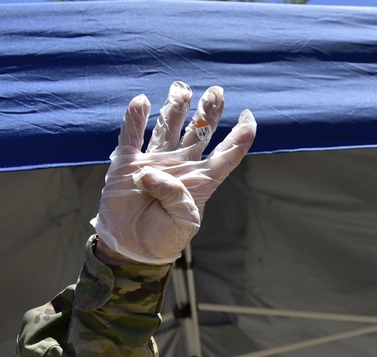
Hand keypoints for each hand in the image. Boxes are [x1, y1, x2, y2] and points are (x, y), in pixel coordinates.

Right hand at [92, 81, 256, 264]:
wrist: (131, 247)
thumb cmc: (163, 238)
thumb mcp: (183, 222)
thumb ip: (175, 196)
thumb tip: (151, 171)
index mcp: (200, 182)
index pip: (225, 155)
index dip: (239, 137)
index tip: (249, 117)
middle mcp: (180, 167)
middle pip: (198, 133)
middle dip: (208, 112)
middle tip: (217, 91)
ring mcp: (154, 162)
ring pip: (168, 128)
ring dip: (176, 109)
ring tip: (183, 89)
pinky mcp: (127, 164)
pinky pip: (131, 136)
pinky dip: (135, 118)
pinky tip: (142, 101)